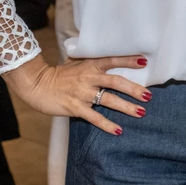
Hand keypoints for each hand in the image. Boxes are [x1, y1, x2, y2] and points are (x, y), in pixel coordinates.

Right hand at [4, 54, 150, 135]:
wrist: (37, 85)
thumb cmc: (59, 73)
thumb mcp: (75, 61)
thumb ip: (91, 59)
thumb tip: (108, 53)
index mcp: (90, 65)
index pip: (112, 60)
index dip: (128, 60)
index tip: (144, 60)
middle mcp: (88, 78)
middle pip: (115, 82)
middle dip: (133, 89)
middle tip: (148, 95)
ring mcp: (82, 93)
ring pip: (108, 100)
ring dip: (126, 107)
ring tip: (141, 112)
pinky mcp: (75, 107)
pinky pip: (94, 117)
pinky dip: (107, 125)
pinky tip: (119, 131)